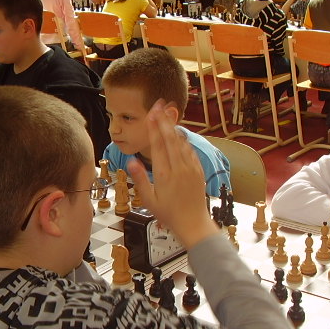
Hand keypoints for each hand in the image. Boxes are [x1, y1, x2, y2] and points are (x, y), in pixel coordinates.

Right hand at [128, 100, 217, 248]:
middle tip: (159, 105)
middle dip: (164, 121)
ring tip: (167, 113)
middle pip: (170, 139)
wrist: (193, 223)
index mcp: (164, 175)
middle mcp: (179, 168)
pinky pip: (190, 151)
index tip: (150, 114)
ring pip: (181, 142)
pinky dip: (184, 139)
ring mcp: (190, 168)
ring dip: (174, 127)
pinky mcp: (198, 170)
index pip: (158, 146)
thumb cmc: (168, 214)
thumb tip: (131, 160)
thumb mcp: (149, 200)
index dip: (154, 128)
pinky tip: (179, 132)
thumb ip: (139, 179)